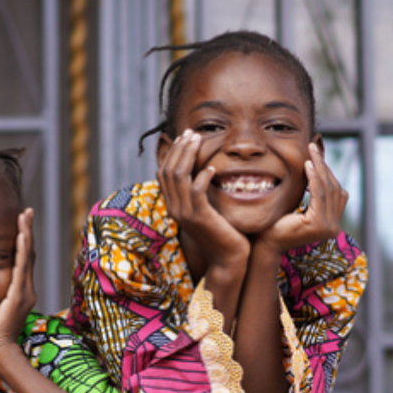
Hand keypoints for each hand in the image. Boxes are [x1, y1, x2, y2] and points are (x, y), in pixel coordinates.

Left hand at [0, 209, 36, 357]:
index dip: (22, 241)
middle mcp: (26, 289)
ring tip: (25, 215)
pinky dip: (22, 250)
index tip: (20, 223)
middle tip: (27, 212)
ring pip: (27, 256)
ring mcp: (24, 292)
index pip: (22, 260)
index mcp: (19, 292)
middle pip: (29, 254)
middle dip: (27, 231)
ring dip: (26, 234)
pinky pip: (21, 267)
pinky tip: (21, 235)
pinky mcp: (18, 296)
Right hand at [158, 130, 249, 274]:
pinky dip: (202, 176)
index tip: (185, 137)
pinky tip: (212, 168)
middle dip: (180, 148)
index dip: (173, 152)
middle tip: (192, 133)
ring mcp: (185, 213)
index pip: (164, 173)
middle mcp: (174, 208)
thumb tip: (205, 171)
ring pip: (179, 176)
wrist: (228, 260)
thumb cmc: (223, 233)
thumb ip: (201, 193)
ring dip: (188, 155)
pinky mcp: (199, 217)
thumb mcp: (207, 210)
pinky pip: (196, 191)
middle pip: (168, 170)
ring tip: (199, 141)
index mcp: (173, 205)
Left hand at [259, 142, 347, 254]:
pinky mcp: (318, 225)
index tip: (316, 155)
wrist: (265, 244)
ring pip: (328, 189)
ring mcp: (328, 227)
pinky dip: (314, 179)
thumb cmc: (276, 225)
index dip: (327, 172)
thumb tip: (314, 170)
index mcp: (331, 224)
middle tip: (314, 148)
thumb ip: (310, 195)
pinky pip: (319, 195)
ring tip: (310, 152)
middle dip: (324, 166)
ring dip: (319, 168)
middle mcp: (334, 227)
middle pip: (334, 189)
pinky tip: (308, 166)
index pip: (336, 193)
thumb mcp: (298, 207)